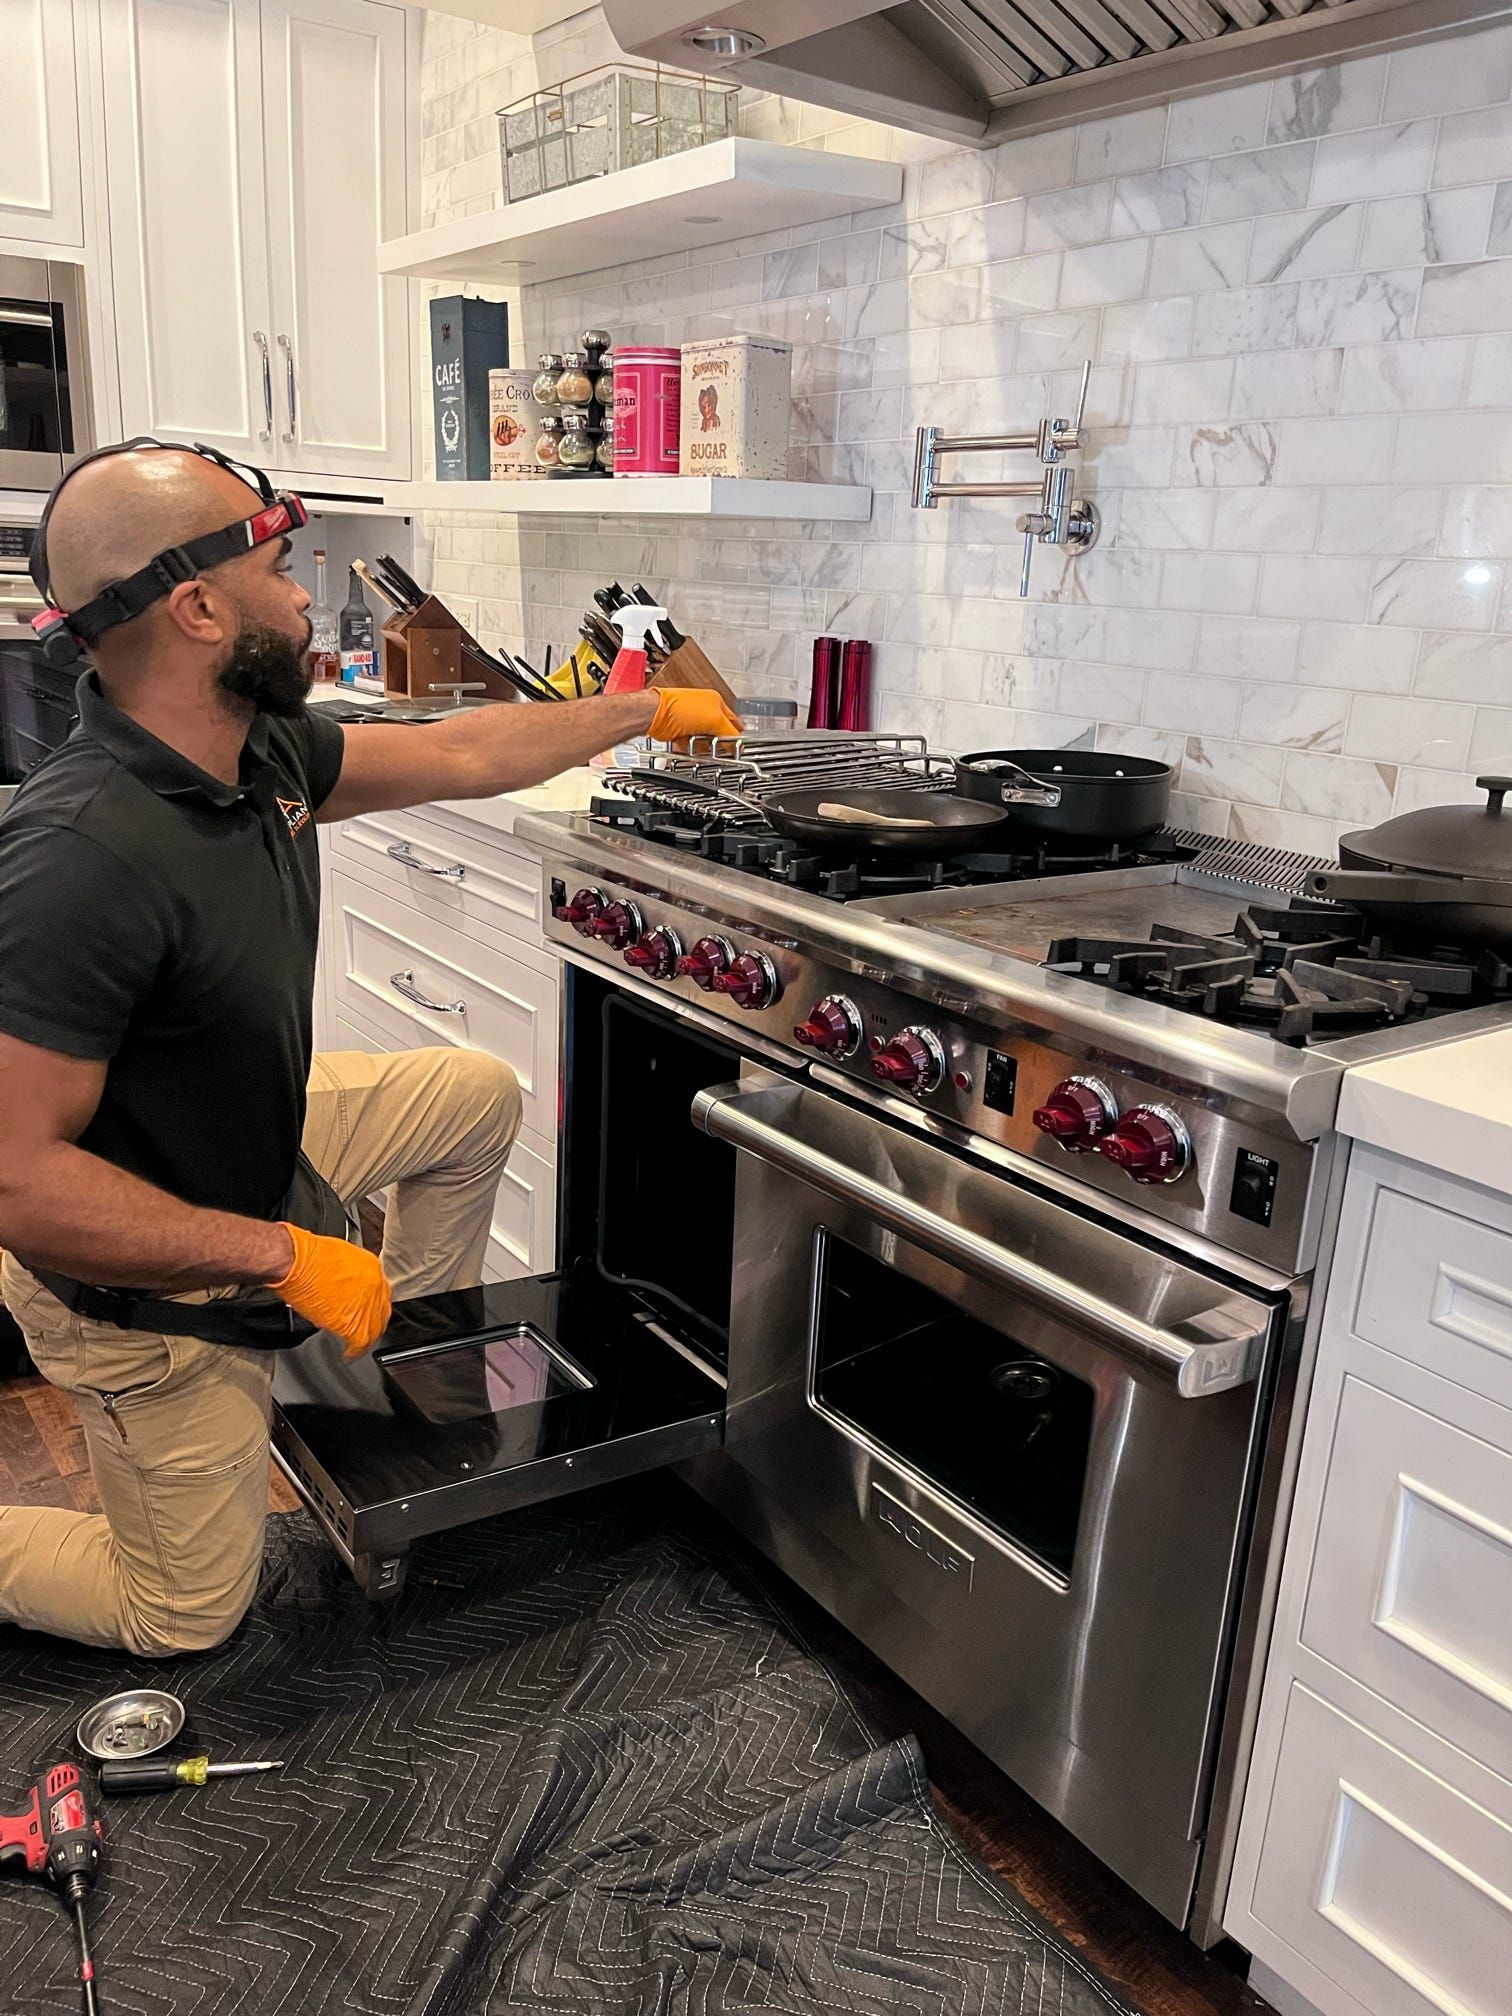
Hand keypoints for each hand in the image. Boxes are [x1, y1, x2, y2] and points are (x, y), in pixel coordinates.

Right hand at [272, 1224, 392, 1357]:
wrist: (294, 1261)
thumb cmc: (306, 1256)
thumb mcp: (338, 1258)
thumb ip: (348, 1275)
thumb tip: (344, 1288)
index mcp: (371, 1267)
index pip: (379, 1292)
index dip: (371, 1305)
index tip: (364, 1311)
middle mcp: (374, 1285)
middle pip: (381, 1311)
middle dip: (372, 1322)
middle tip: (363, 1330)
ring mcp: (366, 1305)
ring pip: (374, 1329)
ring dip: (364, 1339)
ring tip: (356, 1346)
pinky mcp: (353, 1322)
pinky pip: (360, 1342)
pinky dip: (355, 1351)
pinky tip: (349, 1355)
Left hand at [648, 688, 743, 742]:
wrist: (653, 714)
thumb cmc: (678, 708)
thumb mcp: (715, 720)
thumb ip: (730, 733)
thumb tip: (737, 745)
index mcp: (715, 701)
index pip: (733, 721)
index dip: (736, 735)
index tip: (738, 748)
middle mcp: (703, 710)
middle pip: (717, 734)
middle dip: (715, 742)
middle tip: (712, 746)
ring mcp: (690, 721)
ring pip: (703, 742)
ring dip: (700, 746)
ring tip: (694, 742)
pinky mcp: (679, 732)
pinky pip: (690, 746)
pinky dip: (688, 748)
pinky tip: (684, 743)